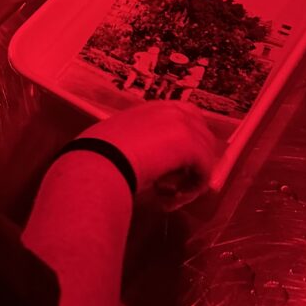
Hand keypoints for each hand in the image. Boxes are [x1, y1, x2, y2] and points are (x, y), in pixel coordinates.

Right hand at [79, 103, 216, 207]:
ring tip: (172, 195)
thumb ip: (140, 145)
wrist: (99, 161)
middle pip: (203, 135)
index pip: (187, 117)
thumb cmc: (99, 154)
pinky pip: (205, 169)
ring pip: (205, 154)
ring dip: (193, 177)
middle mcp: (172, 110)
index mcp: (154, 108)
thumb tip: (148, 164)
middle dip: (195, 160)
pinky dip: (194, 187)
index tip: (177, 165)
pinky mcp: (191, 145)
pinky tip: (175, 198)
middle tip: (178, 183)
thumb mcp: (122, 143)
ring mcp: (184, 125)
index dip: (188, 142)